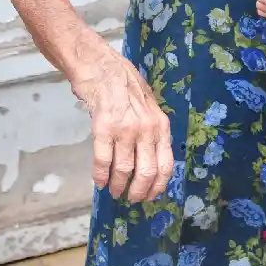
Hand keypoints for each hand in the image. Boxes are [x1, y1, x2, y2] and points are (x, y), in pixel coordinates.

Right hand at [69, 40, 173, 202]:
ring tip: (114, 191)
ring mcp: (124, 129)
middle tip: (131, 198)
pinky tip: (99, 181)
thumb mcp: (149, 107)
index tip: (150, 196)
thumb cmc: (125, 86)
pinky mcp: (103, 128)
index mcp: (160, 126)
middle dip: (139, 191)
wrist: (102, 67)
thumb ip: (152, 132)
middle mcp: (146, 129)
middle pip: (147, 172)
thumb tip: (151, 160)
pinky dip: (100, 175)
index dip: (158, 186)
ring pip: (124, 169)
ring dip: (118, 185)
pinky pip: (103, 160)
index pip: (165, 165)